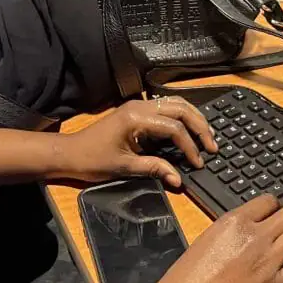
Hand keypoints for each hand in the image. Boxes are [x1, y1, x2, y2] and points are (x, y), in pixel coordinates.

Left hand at [56, 97, 217, 187]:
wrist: (69, 153)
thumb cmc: (93, 161)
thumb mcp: (125, 168)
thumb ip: (155, 169)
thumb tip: (179, 179)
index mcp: (137, 118)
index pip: (174, 128)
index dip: (190, 146)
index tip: (198, 164)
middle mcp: (140, 106)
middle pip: (180, 108)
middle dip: (199, 126)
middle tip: (213, 145)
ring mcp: (139, 105)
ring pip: (175, 103)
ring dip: (193, 118)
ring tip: (207, 136)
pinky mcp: (137, 110)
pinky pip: (166, 107)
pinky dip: (182, 116)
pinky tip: (190, 129)